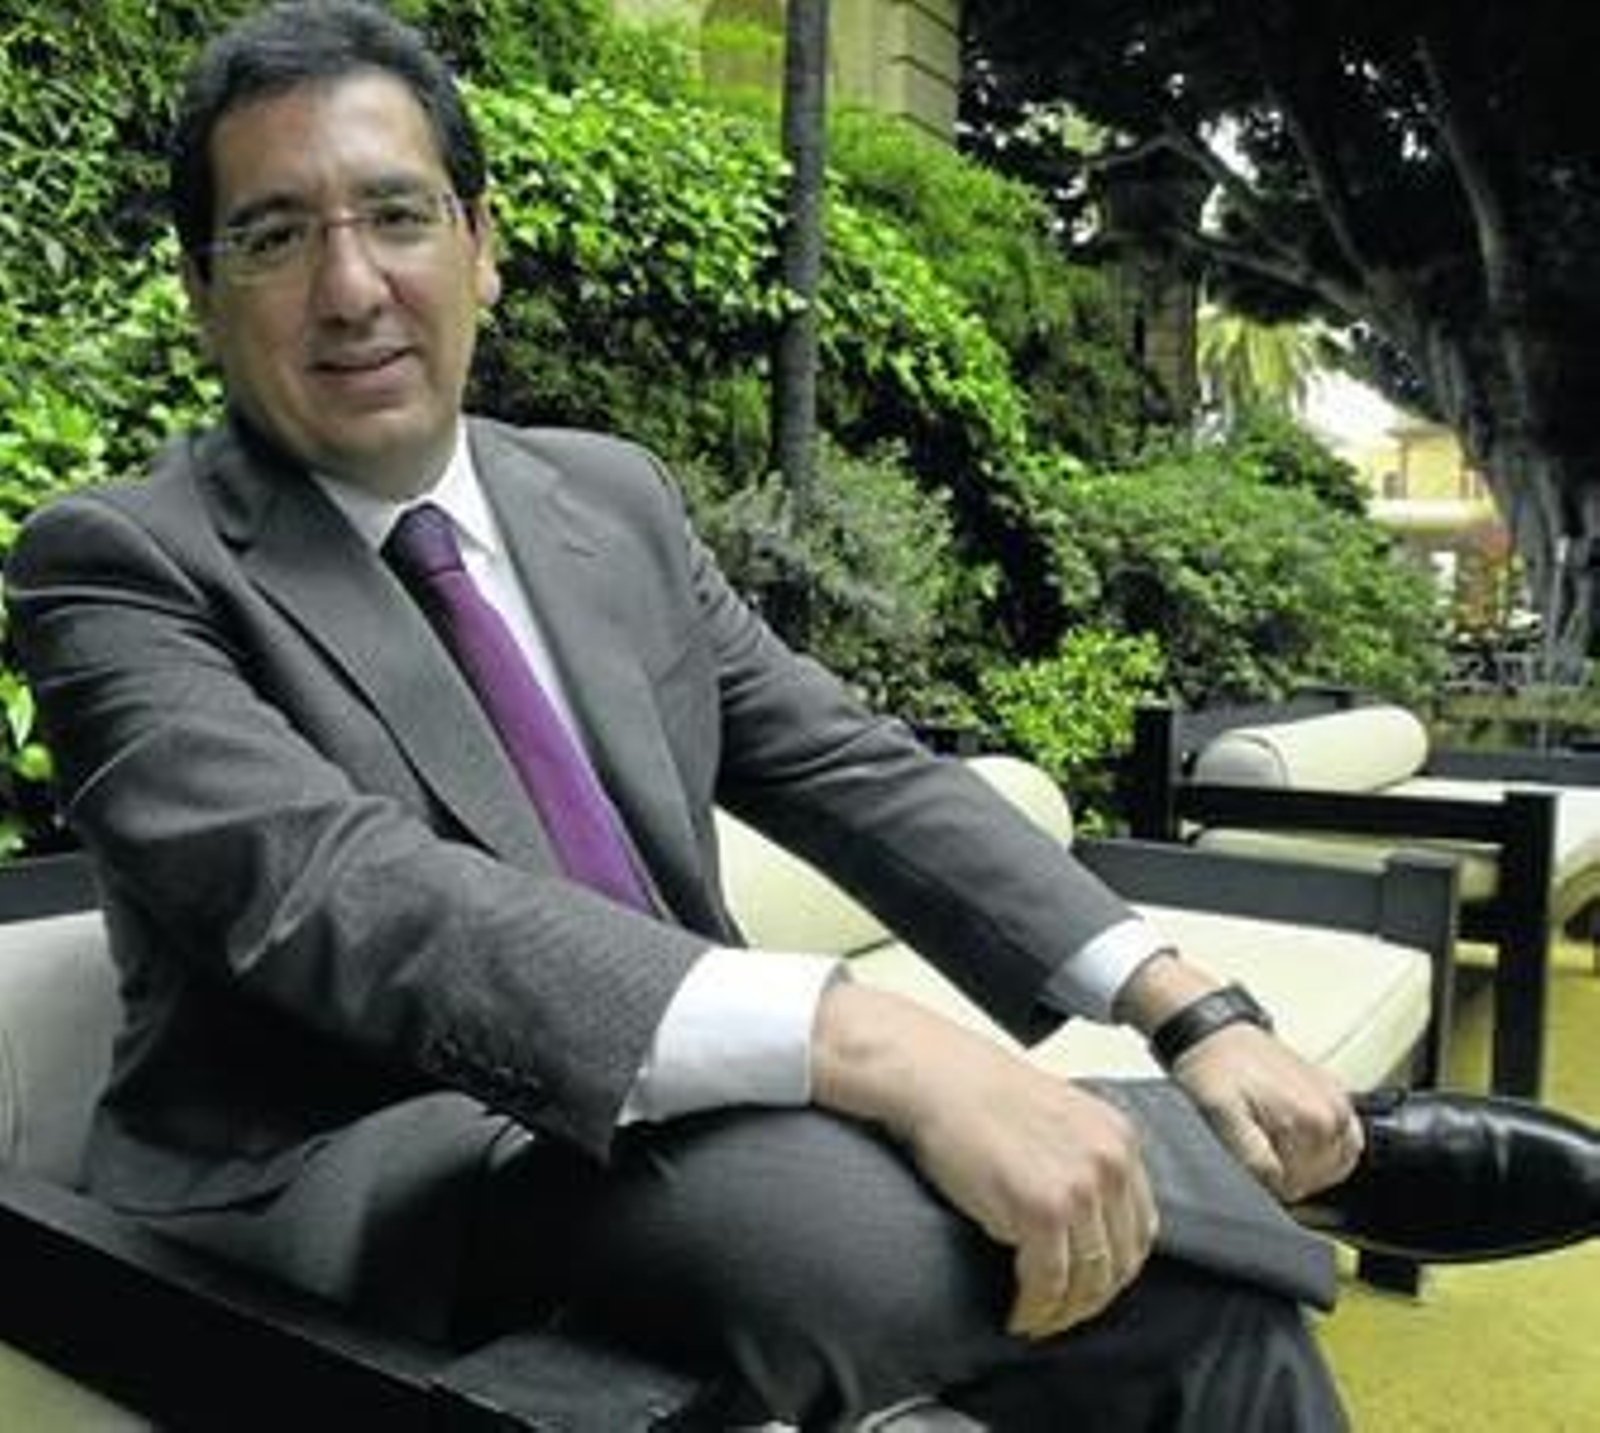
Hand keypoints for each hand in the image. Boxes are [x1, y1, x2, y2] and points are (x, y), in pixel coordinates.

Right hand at [812, 983, 1159, 1340]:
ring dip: (1064, 1311)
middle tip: (1063, 1312)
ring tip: (1038, 1319)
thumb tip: (1087, 1221)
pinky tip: (1018, 1314)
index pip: (1140, 1227)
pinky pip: (1049, 1283)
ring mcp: (1079, 1189)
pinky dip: (1035, 1309)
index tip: (1091, 1284)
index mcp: (1119, 1139)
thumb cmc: (980, 1093)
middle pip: (1120, 1259)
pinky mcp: (1041, 1212)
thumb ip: (1084, 1158)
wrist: (935, 1077)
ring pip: (1087, 1279)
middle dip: (1092, 1296)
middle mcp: (1110, 1164)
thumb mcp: (1058, 1116)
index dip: (1115, 1266)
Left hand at [1171, 1023, 1363, 1202]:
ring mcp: (1340, 1102)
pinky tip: (1297, 1141)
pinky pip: (1345, 1142)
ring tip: (1273, 1145)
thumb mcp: (1220, 1114)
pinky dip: (1325, 1151)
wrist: (1215, 1033)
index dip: (1265, 1185)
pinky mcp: (1336, 1093)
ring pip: (1333, 1165)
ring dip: (1305, 1165)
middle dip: (1284, 1173)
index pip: (1296, 1187)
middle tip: (1256, 1151)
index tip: (1248, 1166)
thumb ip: (1252, 1155)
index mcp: (1313, 1121)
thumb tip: (1276, 1187)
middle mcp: (1335, 1112)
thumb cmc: (1215, 1069)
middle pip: (1315, 1178)